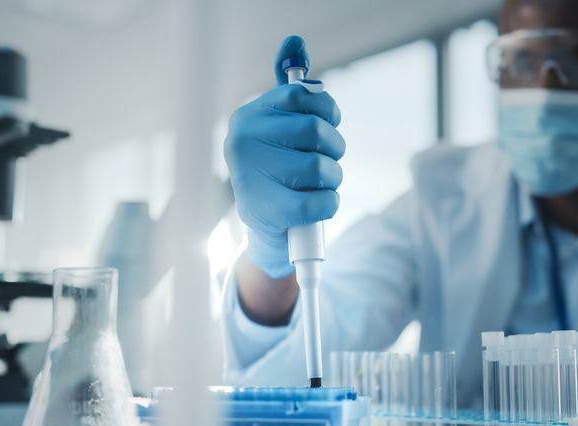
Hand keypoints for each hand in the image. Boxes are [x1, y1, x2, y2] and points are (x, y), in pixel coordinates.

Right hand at [223, 35, 344, 278]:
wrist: (265, 231)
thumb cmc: (277, 173)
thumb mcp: (278, 127)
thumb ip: (290, 89)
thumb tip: (295, 41)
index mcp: (248, 117)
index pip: (302, 95)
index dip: (328, 109)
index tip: (330, 122)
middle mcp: (243, 142)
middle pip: (316, 130)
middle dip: (334, 148)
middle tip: (327, 161)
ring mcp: (253, 177)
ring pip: (322, 166)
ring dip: (332, 178)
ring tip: (318, 185)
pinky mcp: (270, 211)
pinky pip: (323, 200)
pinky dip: (329, 204)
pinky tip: (317, 206)